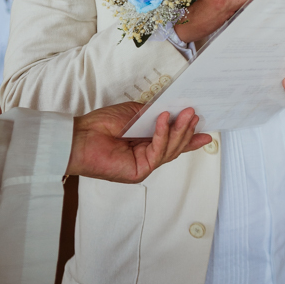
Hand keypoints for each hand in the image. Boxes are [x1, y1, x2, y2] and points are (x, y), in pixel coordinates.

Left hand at [66, 102, 210, 182]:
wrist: (80, 136)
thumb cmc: (101, 124)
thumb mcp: (135, 113)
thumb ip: (154, 115)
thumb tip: (173, 111)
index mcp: (145, 145)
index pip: (171, 142)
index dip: (189, 138)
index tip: (204, 129)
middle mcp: (146, 157)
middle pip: (174, 147)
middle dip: (187, 131)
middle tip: (196, 115)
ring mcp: (143, 165)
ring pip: (169, 150)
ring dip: (179, 130)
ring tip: (187, 114)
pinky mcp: (138, 171)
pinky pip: (157, 152)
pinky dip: (162, 134)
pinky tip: (164, 119)